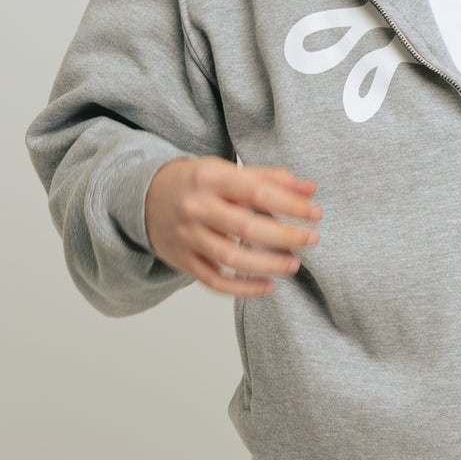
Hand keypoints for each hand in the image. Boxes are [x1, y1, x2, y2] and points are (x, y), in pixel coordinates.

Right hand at [144, 157, 319, 295]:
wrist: (145, 197)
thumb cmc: (196, 183)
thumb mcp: (226, 171)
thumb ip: (269, 178)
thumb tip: (309, 188)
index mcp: (210, 178)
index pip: (257, 191)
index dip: (291, 204)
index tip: (315, 213)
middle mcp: (195, 207)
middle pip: (247, 226)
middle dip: (286, 235)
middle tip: (312, 239)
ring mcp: (187, 236)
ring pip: (232, 257)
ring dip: (268, 264)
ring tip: (294, 264)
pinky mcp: (183, 260)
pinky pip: (215, 281)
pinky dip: (244, 288)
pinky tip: (268, 287)